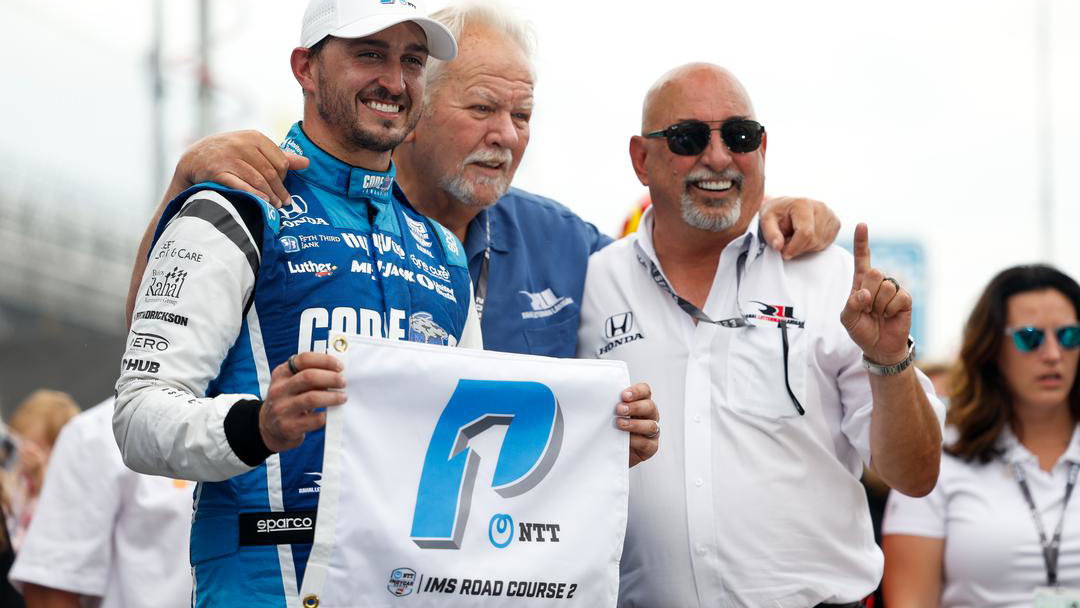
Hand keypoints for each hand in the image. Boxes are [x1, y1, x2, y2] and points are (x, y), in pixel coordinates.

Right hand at [176, 130, 308, 207]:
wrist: (194, 158)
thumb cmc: (230, 154)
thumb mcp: (253, 149)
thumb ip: (279, 156)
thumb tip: (307, 163)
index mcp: (254, 137)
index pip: (280, 161)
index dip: (285, 178)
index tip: (285, 188)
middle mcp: (242, 144)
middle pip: (270, 172)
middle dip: (280, 190)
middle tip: (285, 203)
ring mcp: (229, 157)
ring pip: (258, 179)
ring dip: (269, 195)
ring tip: (275, 206)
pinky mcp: (217, 171)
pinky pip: (240, 185)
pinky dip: (253, 194)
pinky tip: (263, 201)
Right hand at [260, 352, 345, 452]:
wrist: (269, 428)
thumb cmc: (288, 401)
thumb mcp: (290, 384)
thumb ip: (308, 374)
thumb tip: (337, 371)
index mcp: (281, 374)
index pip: (303, 359)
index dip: (325, 360)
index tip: (340, 366)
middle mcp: (278, 390)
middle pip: (309, 377)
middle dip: (331, 378)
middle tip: (343, 382)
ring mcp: (282, 409)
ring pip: (312, 398)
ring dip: (332, 397)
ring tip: (342, 397)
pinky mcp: (289, 427)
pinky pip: (314, 419)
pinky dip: (326, 415)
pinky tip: (330, 414)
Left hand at [615, 382, 658, 466]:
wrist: (610, 452)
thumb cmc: (611, 429)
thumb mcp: (610, 414)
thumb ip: (609, 404)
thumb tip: (596, 396)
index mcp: (641, 402)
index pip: (645, 391)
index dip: (636, 391)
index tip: (623, 395)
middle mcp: (649, 416)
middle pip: (649, 406)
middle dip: (634, 407)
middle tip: (619, 409)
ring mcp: (652, 431)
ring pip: (651, 425)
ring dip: (635, 424)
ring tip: (620, 424)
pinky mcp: (651, 447)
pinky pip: (647, 443)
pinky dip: (636, 440)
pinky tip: (626, 439)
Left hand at [759, 196, 840, 259]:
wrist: (784, 207)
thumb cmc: (775, 213)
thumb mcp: (766, 220)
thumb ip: (770, 233)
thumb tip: (778, 246)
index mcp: (803, 204)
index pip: (806, 233)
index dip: (794, 247)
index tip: (783, 252)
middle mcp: (820, 206)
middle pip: (814, 240)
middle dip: (798, 247)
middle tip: (786, 242)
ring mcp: (830, 214)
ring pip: (820, 243)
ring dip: (805, 247)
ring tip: (795, 237)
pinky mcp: (835, 223)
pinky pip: (826, 243)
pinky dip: (814, 245)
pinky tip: (805, 237)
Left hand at [840, 223, 911, 364]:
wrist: (879, 347)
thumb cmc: (861, 330)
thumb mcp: (847, 319)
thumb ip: (851, 304)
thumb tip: (865, 294)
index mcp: (860, 283)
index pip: (862, 259)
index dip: (862, 241)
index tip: (862, 224)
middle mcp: (878, 282)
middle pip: (874, 272)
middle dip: (868, 294)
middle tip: (868, 309)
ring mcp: (893, 289)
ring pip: (885, 286)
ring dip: (879, 305)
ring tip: (878, 314)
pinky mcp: (905, 298)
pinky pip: (898, 296)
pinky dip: (891, 309)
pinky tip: (889, 316)